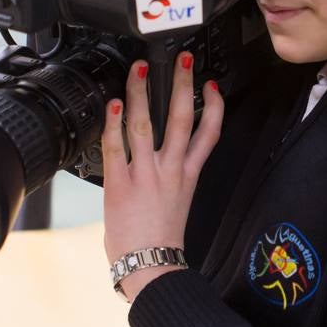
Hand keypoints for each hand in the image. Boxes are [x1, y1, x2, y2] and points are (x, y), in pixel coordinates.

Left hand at [101, 53, 222, 301]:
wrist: (149, 266)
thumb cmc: (160, 238)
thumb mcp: (178, 200)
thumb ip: (171, 174)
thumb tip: (159, 155)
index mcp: (188, 175)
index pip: (209, 133)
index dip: (214, 105)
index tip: (211, 85)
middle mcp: (170, 170)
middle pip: (181, 118)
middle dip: (182, 84)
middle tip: (182, 60)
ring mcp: (145, 174)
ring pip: (144, 124)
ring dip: (140, 93)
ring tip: (138, 70)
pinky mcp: (119, 183)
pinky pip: (115, 146)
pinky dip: (112, 122)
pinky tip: (111, 103)